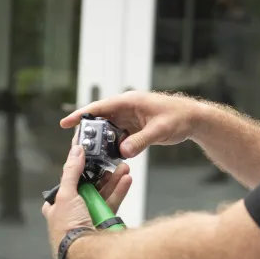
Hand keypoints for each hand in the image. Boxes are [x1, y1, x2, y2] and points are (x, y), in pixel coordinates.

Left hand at [42, 145, 131, 256]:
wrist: (85, 251)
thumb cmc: (68, 230)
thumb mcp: (65, 194)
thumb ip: (71, 172)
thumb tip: (75, 152)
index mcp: (57, 206)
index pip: (69, 182)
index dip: (79, 170)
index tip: (90, 159)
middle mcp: (74, 211)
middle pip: (89, 186)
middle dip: (101, 174)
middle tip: (110, 163)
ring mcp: (90, 216)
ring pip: (103, 193)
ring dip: (114, 180)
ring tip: (123, 168)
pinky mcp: (105, 220)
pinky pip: (113, 202)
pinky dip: (120, 191)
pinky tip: (126, 180)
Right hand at [60, 90, 203, 157]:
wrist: (194, 119)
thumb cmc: (179, 117)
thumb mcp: (159, 130)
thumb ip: (140, 141)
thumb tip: (122, 152)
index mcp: (130, 101)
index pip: (100, 107)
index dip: (81, 115)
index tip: (65, 123)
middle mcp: (127, 108)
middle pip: (101, 120)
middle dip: (89, 133)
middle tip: (78, 148)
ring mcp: (131, 118)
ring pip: (109, 130)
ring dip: (102, 142)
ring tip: (91, 156)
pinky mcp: (136, 127)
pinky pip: (120, 137)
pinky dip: (114, 146)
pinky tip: (111, 157)